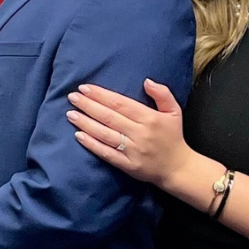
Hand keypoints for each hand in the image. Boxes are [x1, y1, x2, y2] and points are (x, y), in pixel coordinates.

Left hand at [67, 79, 190, 190]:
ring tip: (70, 114)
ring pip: (105, 134)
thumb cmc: (172, 137)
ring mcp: (133, 150)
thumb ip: (163, 94)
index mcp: (150, 118)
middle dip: (88, 106)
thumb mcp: (174, 112)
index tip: (84, 88)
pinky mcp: (127, 165)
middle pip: (109, 117)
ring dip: (86, 123)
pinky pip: (106, 153)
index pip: (120, 103)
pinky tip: (78, 135)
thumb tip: (147, 81)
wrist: (178, 168)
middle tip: (72, 97)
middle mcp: (140, 133)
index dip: (101, 95)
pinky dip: (92, 144)